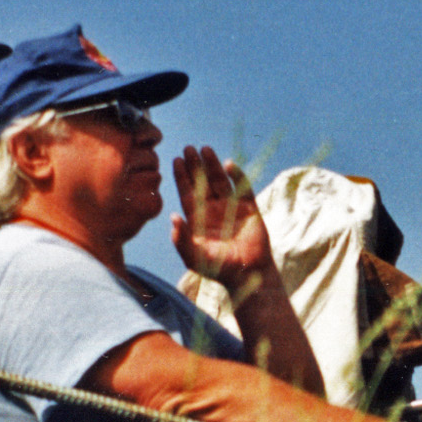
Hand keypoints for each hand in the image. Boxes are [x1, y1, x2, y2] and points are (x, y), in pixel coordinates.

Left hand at [169, 146, 272, 290]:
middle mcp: (214, 210)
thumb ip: (181, 239)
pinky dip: (236, 176)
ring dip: (213, 165)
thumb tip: (172, 217)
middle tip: (188, 148)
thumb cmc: (218, 269)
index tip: (176, 160)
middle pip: (203, 182)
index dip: (182, 177)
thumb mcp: (194, 257)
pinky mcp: (249, 208)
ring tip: (205, 149)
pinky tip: (228, 164)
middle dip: (195, 166)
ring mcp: (232, 207)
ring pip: (220, 181)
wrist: (247, 274)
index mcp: (199, 219)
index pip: (188, 192)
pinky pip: (242, 187)